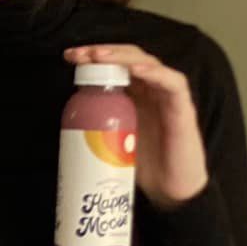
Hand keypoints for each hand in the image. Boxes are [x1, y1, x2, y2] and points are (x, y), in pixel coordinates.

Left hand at [64, 44, 208, 207]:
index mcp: (134, 94)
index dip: (92, 58)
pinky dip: (155, 73)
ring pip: (148, 64)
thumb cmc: (144, 166)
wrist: (171, 193)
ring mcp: (167, 97)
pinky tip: (136, 70)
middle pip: (128, 58)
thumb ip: (96, 127)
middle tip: (78, 54)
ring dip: (122, 57)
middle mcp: (151, 90)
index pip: (114, 65)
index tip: (68, 57)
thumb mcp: (111, 141)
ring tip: (99, 56)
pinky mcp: (183, 109)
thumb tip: (64, 128)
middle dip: (102, 52)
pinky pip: (173, 83)